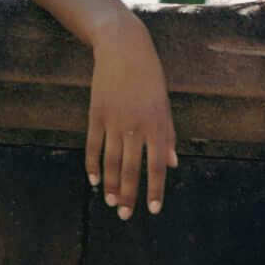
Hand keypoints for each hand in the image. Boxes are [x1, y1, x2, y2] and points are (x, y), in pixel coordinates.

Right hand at [86, 22, 178, 217]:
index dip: (155, 190)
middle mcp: (135, 126)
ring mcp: (114, 121)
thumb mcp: (164, 105)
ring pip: (110, 161)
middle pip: (130, 169)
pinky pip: (93, 145)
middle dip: (127, 195)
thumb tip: (171, 165)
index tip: (152, 210)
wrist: (124, 49)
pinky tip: (93, 180)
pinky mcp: (96, 114)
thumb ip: (168, 136)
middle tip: (124, 215)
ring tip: (109, 202)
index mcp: (157, 126)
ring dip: (109, 185)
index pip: (156, 167)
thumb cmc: (150, 78)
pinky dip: (92, 165)